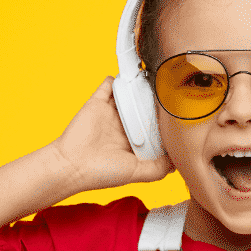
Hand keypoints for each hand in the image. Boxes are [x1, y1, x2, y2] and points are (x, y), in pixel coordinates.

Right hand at [51, 76, 174, 192]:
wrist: (72, 165)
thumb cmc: (103, 173)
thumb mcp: (138, 173)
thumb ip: (159, 168)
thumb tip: (178, 161)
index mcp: (134, 142)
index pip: (154, 127)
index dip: (165, 120)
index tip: (177, 112)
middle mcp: (124, 127)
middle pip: (143, 108)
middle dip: (155, 100)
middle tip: (169, 90)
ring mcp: (110, 114)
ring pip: (128, 95)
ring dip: (138, 86)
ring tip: (152, 78)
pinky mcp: (97, 103)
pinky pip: (107, 86)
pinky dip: (116, 80)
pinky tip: (127, 76)